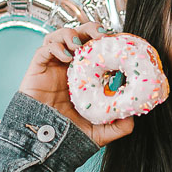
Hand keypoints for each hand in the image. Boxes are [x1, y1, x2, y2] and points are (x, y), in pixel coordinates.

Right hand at [18, 21, 135, 147]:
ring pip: (60, 36)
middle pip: (80, 35)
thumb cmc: (68, 135)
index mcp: (85, 76)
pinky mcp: (38, 69)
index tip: (116, 40)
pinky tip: (66, 57)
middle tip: (100, 34)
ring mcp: (53, 66)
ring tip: (79, 43)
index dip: (105, 41)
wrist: (44, 142)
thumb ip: (118, 126)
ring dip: (71, 33)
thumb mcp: (100, 131)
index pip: (96, 49)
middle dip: (90, 28)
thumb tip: (133, 117)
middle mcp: (70, 67)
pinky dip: (56, 47)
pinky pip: (44, 48)